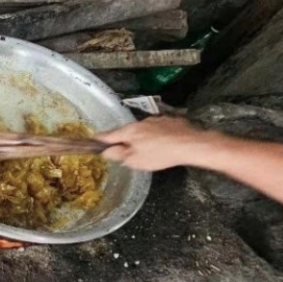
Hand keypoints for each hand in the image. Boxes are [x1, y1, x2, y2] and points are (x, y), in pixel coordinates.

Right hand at [96, 117, 217, 171]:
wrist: (190, 144)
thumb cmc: (160, 155)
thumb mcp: (135, 161)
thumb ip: (119, 155)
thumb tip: (108, 151)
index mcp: (129, 132)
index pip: (108, 135)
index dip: (99, 139)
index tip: (92, 140)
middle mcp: (141, 122)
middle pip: (127, 132)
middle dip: (125, 141)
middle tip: (128, 153)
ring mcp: (156, 120)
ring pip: (144, 130)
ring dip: (143, 138)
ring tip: (151, 151)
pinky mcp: (171, 121)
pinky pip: (159, 129)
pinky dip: (158, 136)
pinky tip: (164, 145)